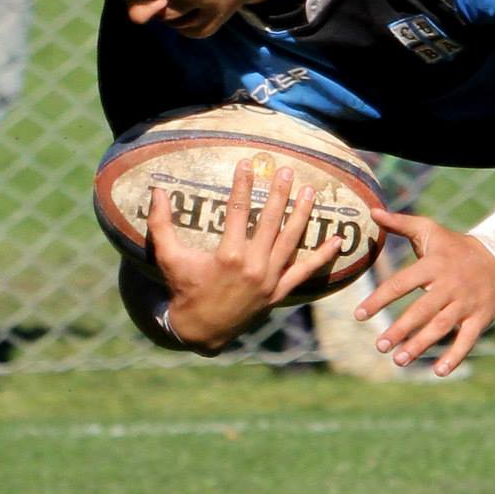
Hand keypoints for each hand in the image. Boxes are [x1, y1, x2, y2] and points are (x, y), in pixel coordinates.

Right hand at [146, 161, 343, 351]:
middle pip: (271, 221)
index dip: (243, 185)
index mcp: (228, 255)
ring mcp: (269, 279)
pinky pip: (305, 272)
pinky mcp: (279, 292)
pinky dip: (322, 257)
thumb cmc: (184, 289)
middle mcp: (253, 265)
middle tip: (287, 171)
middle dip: (280, 194)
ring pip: (291, 241)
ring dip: (302, 215)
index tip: (248, 164)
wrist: (199, 330)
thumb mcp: (168, 257)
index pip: (239, 211)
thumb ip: (161, 224)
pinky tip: (338, 240)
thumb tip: (156, 191)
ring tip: (310, 191)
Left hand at [352, 211, 494, 376]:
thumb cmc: (454, 246)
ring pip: (441, 327)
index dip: (379, 299)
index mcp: (433, 266)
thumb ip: (400, 223)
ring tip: (398, 360)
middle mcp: (449, 286)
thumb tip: (372, 211)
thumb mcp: (429, 230)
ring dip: (420, 345)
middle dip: (400, 329)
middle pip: (422, 310)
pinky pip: (467, 340)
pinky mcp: (480, 317)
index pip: (402, 283)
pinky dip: (455, 356)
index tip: (359, 315)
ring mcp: (466, 303)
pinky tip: (439, 372)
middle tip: (379, 345)